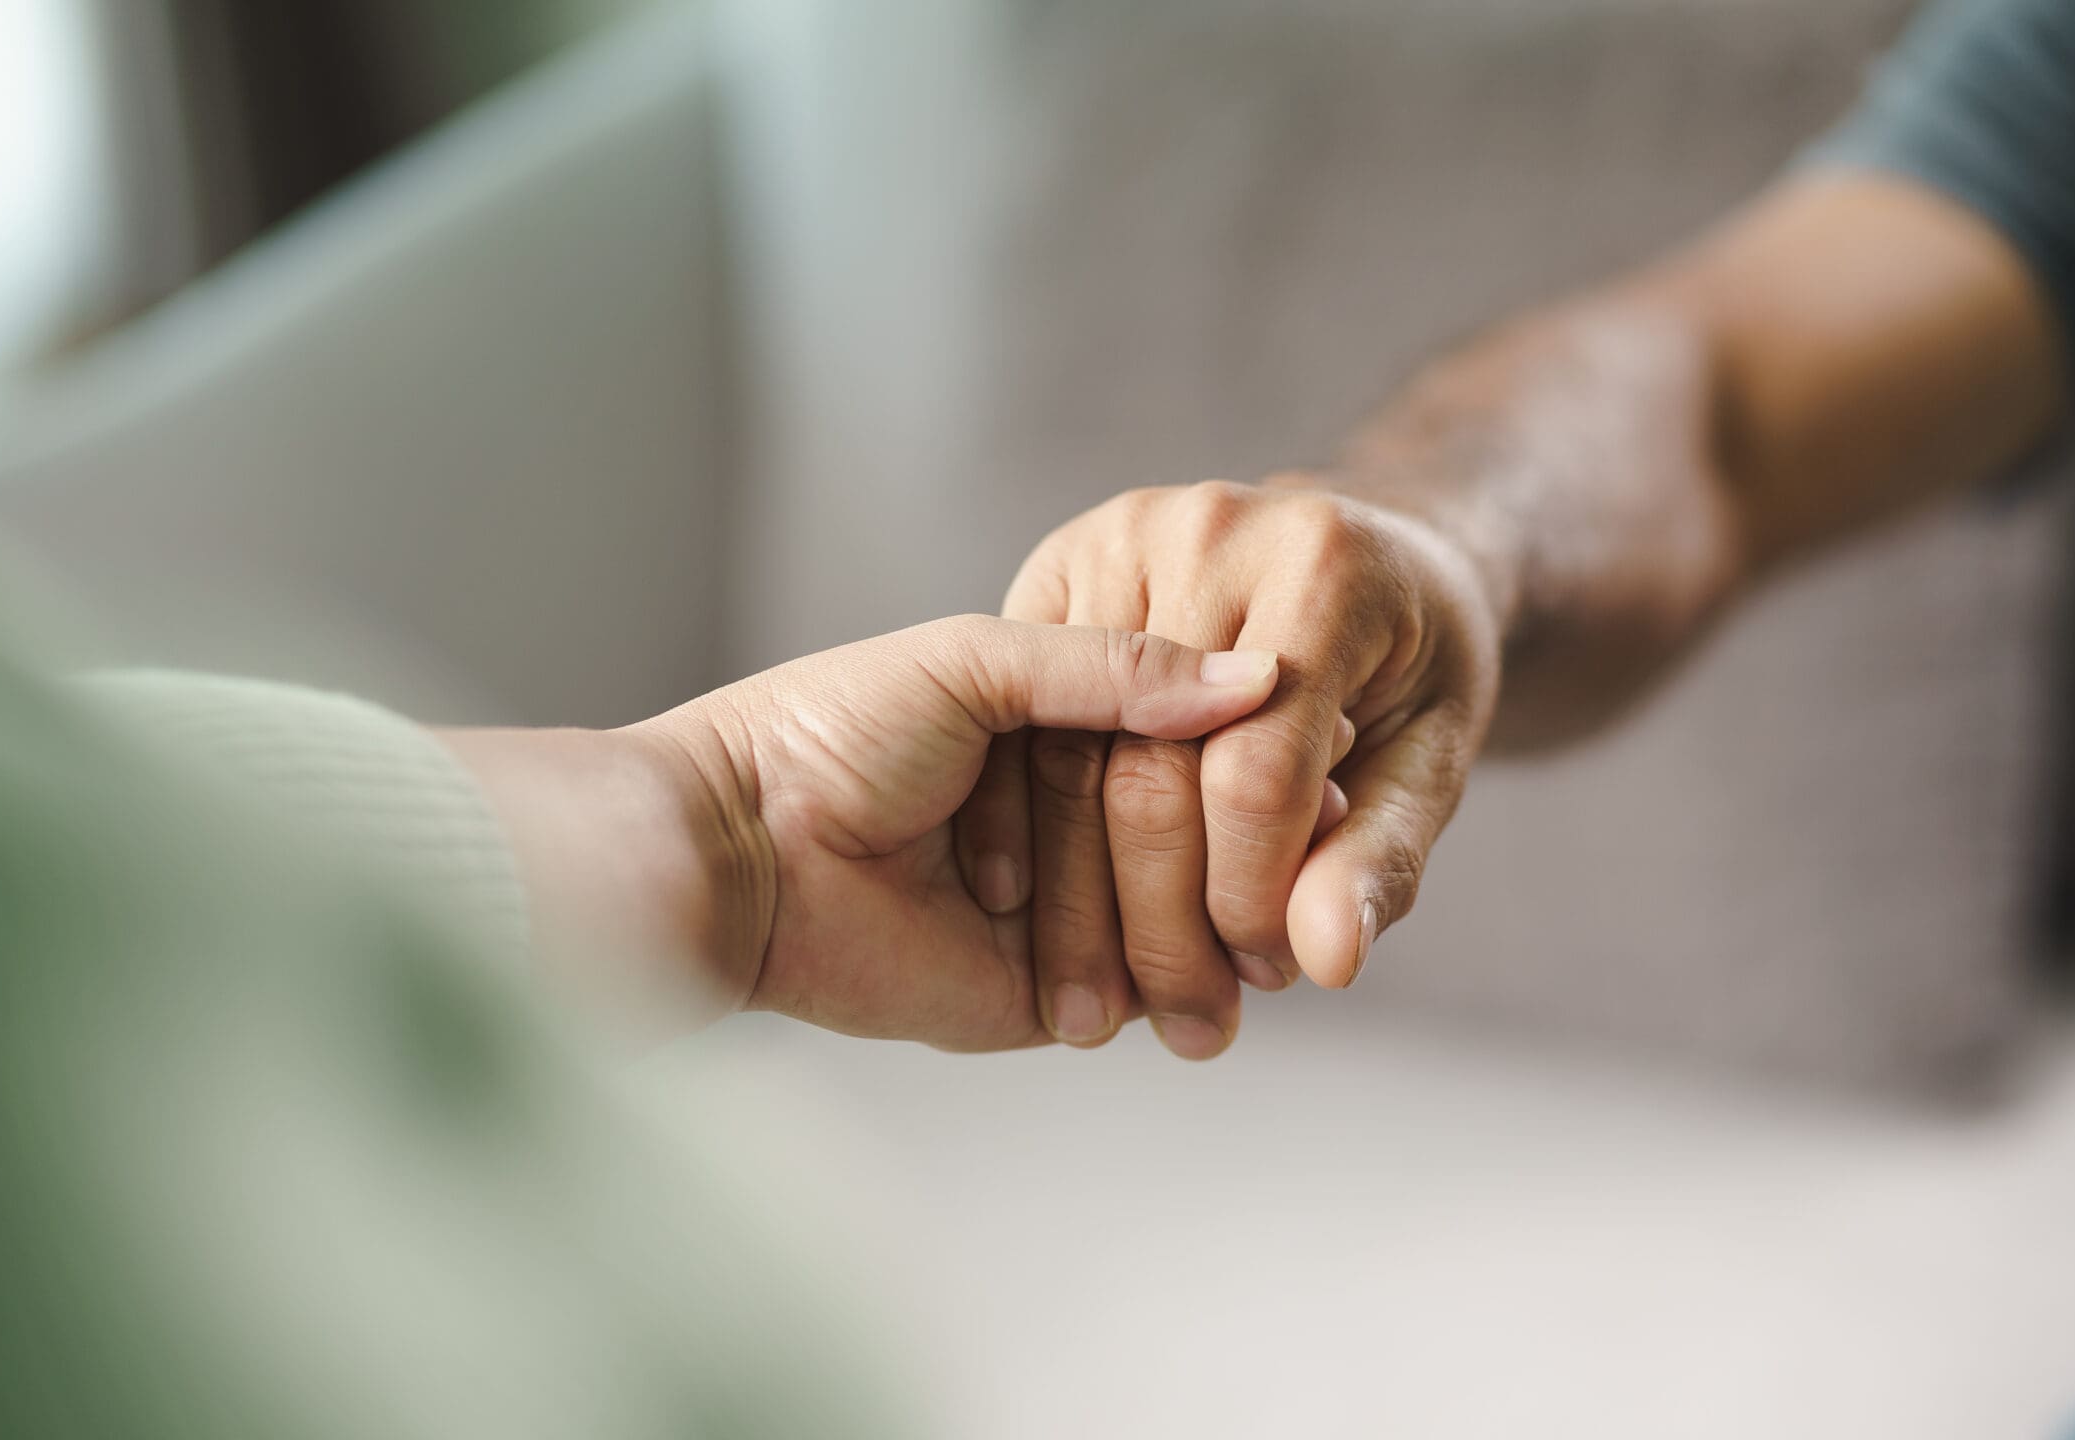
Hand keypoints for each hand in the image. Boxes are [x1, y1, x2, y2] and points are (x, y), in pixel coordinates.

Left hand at [444, 616, 1279, 1049]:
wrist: (740, 853)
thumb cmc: (833, 732)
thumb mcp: (977, 661)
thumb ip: (1112, 668)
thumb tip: (1260, 678)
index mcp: (1052, 725)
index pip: (1185, 736)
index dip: (1255, 743)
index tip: (1334, 736)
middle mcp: (1068, 820)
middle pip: (1200, 833)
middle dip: (1261, 843)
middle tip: (1331, 830)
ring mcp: (1065, 912)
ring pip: (1184, 919)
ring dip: (1235, 921)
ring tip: (1293, 911)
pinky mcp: (1046, 997)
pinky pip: (1143, 996)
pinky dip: (1191, 989)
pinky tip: (1243, 975)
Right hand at [960, 479, 1501, 1058]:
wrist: (1363, 550)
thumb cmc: (1410, 662)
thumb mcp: (1430, 758)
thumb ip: (1379, 857)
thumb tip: (1327, 961)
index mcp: (1320, 566)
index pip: (1256, 771)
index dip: (1251, 896)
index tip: (1264, 976)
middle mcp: (1207, 531)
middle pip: (1148, 769)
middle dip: (1163, 920)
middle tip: (1188, 1021)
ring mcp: (1116, 539)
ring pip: (1068, 756)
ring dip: (1082, 902)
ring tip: (1113, 1009)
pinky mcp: (1054, 564)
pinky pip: (1023, 723)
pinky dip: (1028, 834)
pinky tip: (1045, 923)